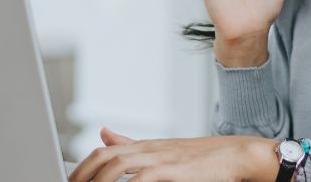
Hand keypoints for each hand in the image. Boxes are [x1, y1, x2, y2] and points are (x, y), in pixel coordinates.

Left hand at [66, 127, 278, 181]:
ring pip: (117, 164)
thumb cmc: (204, 159)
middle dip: (83, 175)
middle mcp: (150, 149)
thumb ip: (131, 144)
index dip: (83, 167)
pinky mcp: (174, 169)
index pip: (104, 151)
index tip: (71, 180)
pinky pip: (142, 177)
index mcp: (145, 147)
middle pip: (105, 157)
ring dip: (99, 181)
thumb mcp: (163, 150)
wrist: (239, 155)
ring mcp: (162, 157)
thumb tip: (103, 133)